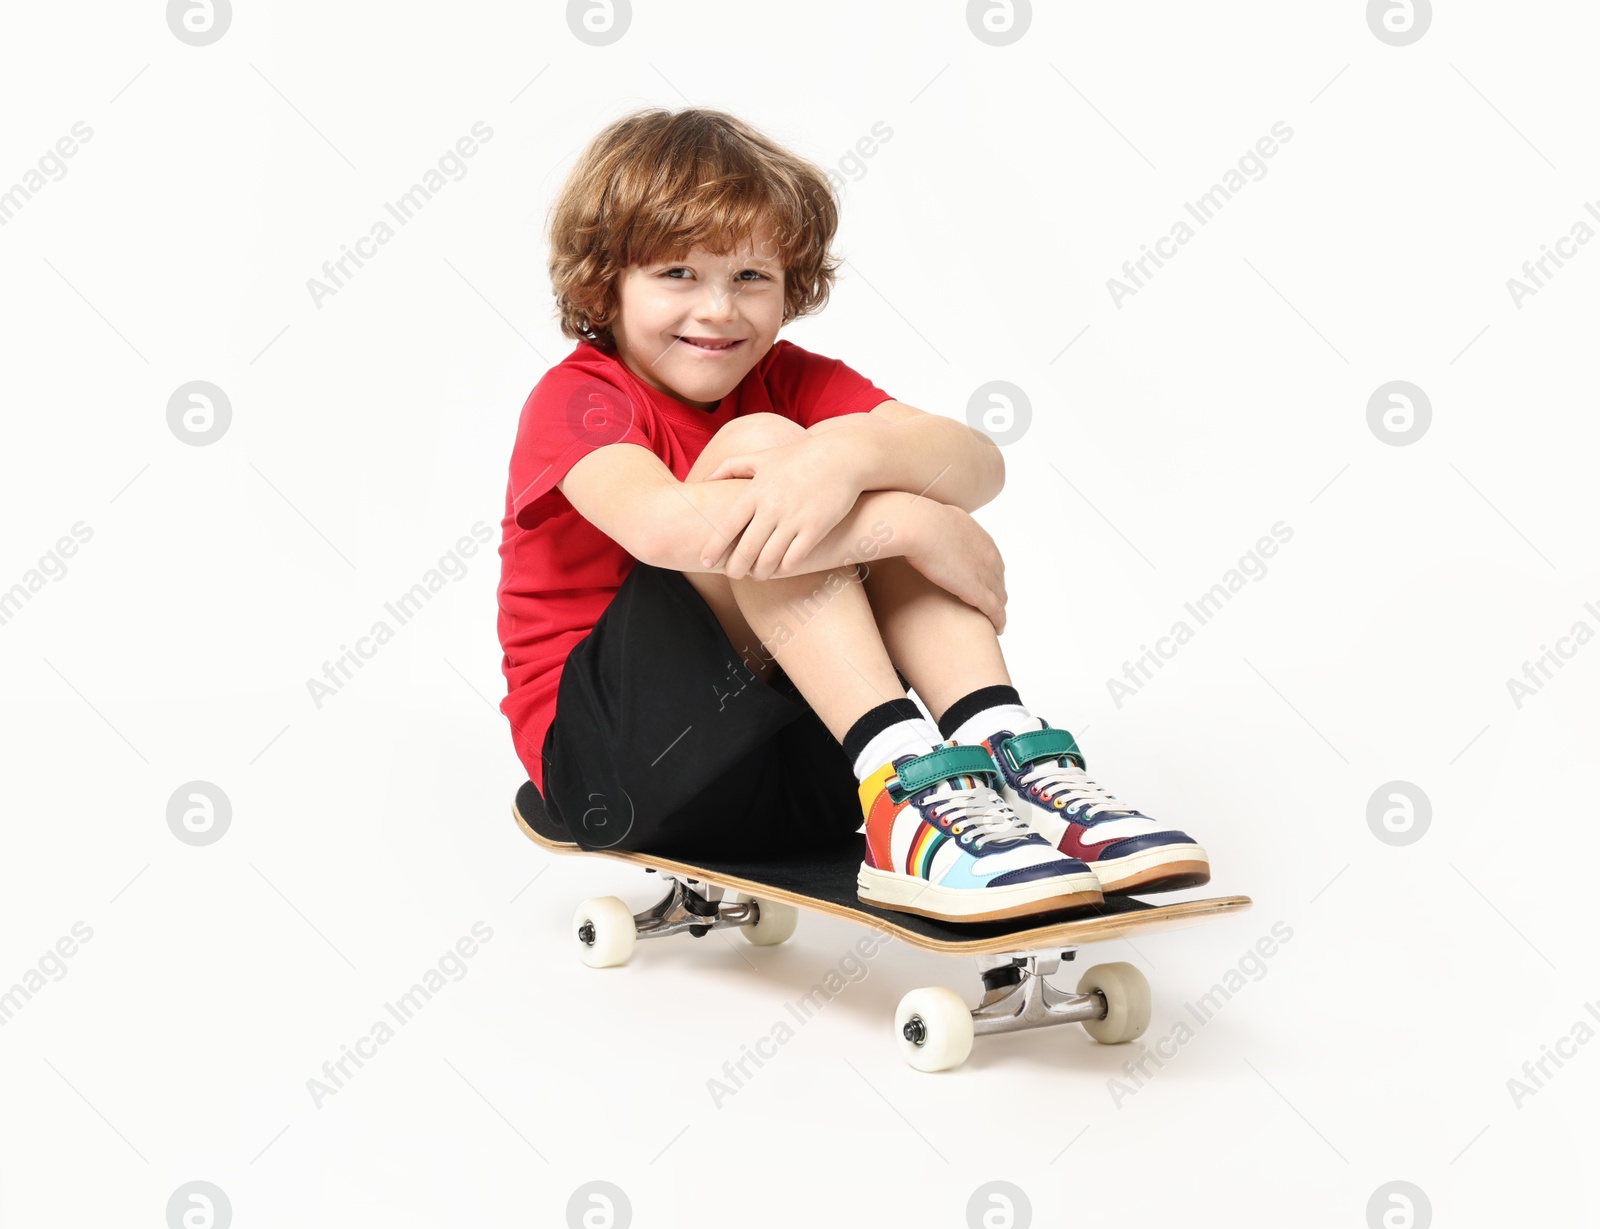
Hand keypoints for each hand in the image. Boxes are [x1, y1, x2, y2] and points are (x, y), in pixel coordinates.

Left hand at [700, 433, 862, 578]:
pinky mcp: (816, 528)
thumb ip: (731, 466)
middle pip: (746, 550)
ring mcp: (794, 519)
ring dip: (760, 573)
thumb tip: (705, 478)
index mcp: (755, 491)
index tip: (705, 562)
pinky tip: (781, 568)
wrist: (842, 456)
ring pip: (769, 559)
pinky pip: (794, 559)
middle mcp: (772, 507)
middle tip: (733, 574)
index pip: (728, 526)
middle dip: (735, 569)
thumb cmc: (799, 457)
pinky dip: (783, 569)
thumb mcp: (762, 456)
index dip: (714, 548)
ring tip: (758, 574)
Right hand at [904, 502, 1007, 633]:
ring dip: (997, 607)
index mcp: (975, 535)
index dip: (985, 571)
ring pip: (999, 594)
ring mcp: (984, 571)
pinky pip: (995, 610)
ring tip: (993, 620)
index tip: (977, 582)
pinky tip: (997, 629)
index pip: (988, 556)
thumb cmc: (912, 520)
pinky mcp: (977, 590)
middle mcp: (986, 552)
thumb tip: (911, 530)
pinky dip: (999, 620)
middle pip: (997, 576)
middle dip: (993, 589)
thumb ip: (927, 528)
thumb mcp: (926, 519)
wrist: (915, 525)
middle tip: (985, 604)